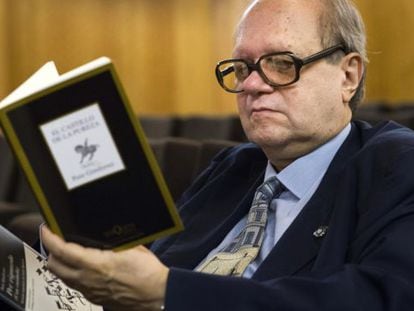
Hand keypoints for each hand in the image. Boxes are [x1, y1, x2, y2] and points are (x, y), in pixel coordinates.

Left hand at [41, 226, 167, 310]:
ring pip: (63, 277)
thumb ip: (112, 242)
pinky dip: (72, 274)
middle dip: (51, 251)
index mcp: (96, 264)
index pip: (62, 250)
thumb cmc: (148, 273)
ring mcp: (90, 291)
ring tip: (68, 252)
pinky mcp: (96, 298)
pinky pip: (76, 285)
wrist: (157, 293)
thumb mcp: (131, 247)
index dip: (50, 238)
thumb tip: (102, 234)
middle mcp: (88, 279)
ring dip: (61, 264)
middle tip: (56, 240)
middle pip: (54, 266)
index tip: (47, 229)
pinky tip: (83, 268)